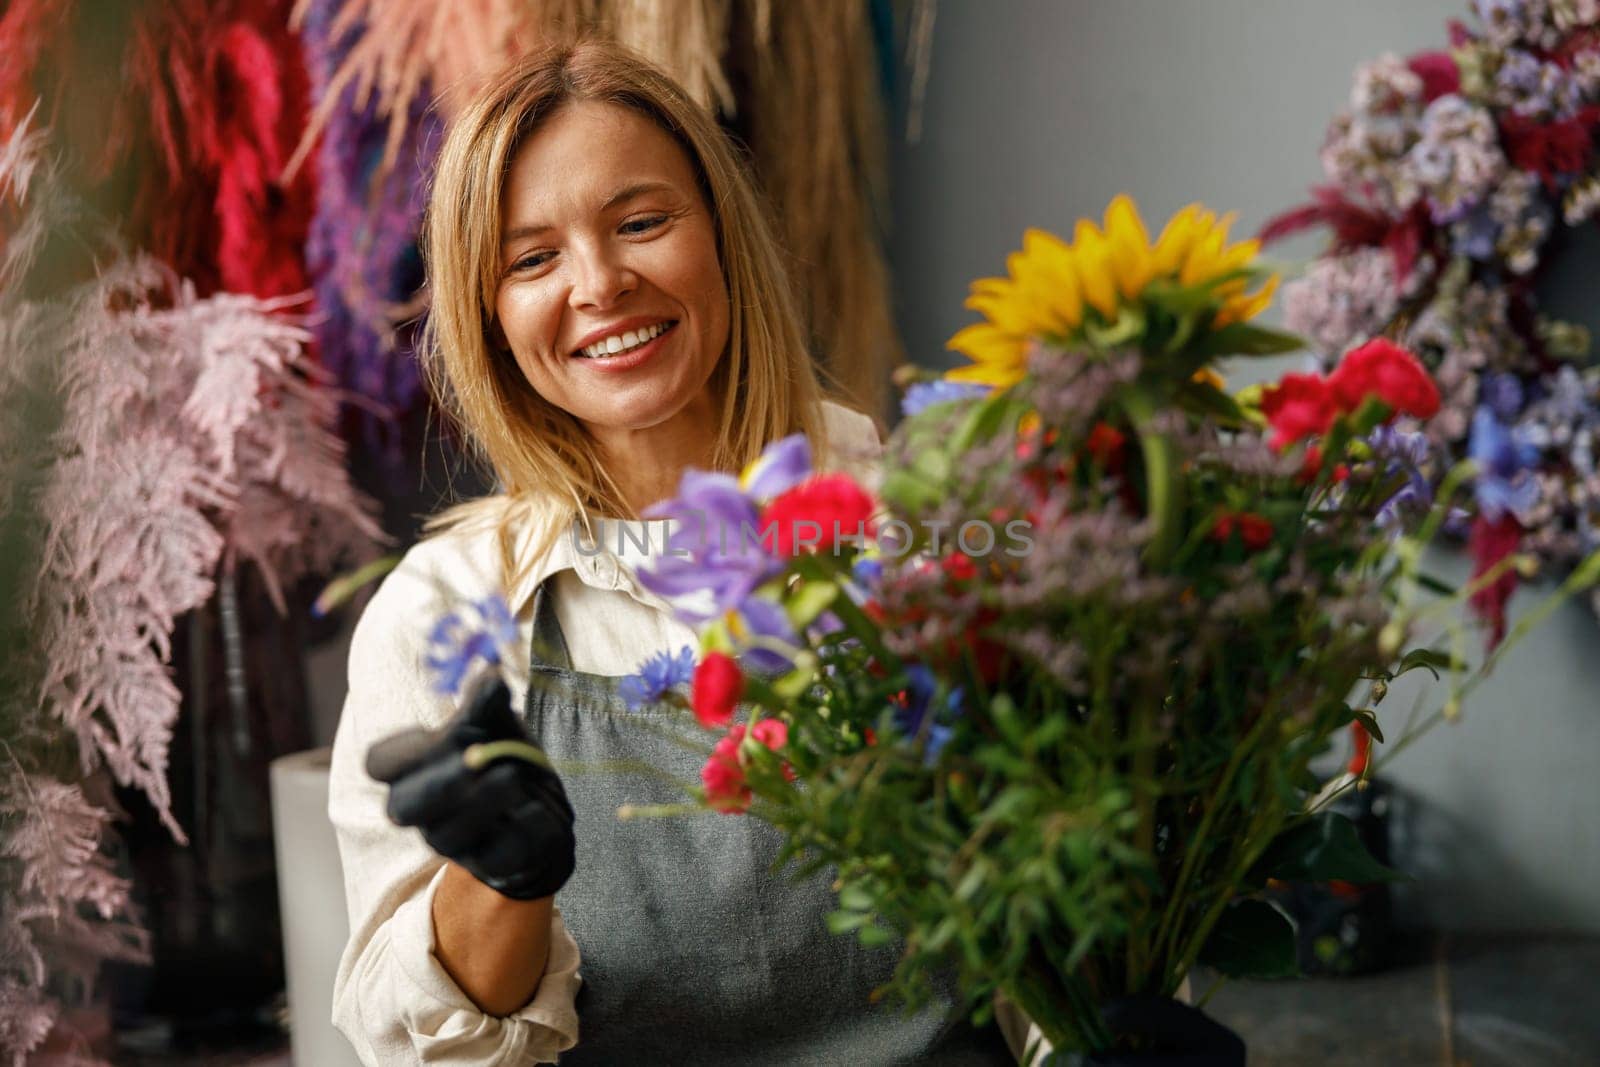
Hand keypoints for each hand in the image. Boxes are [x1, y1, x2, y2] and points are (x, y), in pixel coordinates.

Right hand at [366, 674, 576, 900]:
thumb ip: (487, 702)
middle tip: (479, 759)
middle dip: (441, 783)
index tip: (442, 729)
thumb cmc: (502, 754)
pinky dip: (521, 827)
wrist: (541, 803)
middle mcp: (421, 811)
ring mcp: (453, 843)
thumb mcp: (496, 722)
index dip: (405, 750)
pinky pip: (497, 853)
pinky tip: (539, 807)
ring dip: (485, 802)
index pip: (379, 764)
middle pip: (403, 807)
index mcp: (411, 770)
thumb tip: (491, 676)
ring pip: (448, 834)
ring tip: (515, 776)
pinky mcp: (488, 864)